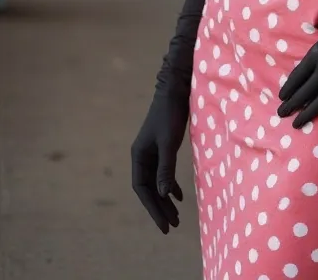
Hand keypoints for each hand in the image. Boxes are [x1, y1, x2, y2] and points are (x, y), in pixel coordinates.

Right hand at [131, 91, 187, 232]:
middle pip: (149, 189)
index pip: (142, 189)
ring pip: (157, 182)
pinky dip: (171, 185)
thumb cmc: (170, 114)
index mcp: (139, 156)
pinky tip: (179, 196)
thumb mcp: (168, 142)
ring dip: (166, 199)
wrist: (175, 90)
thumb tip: (164, 194)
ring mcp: (152, 152)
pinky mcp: (163, 147)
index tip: (164, 225)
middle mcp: (142, 156)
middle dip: (160, 208)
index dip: (152, 208)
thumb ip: (166, 167)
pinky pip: (164, 172)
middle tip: (172, 227)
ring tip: (176, 217)